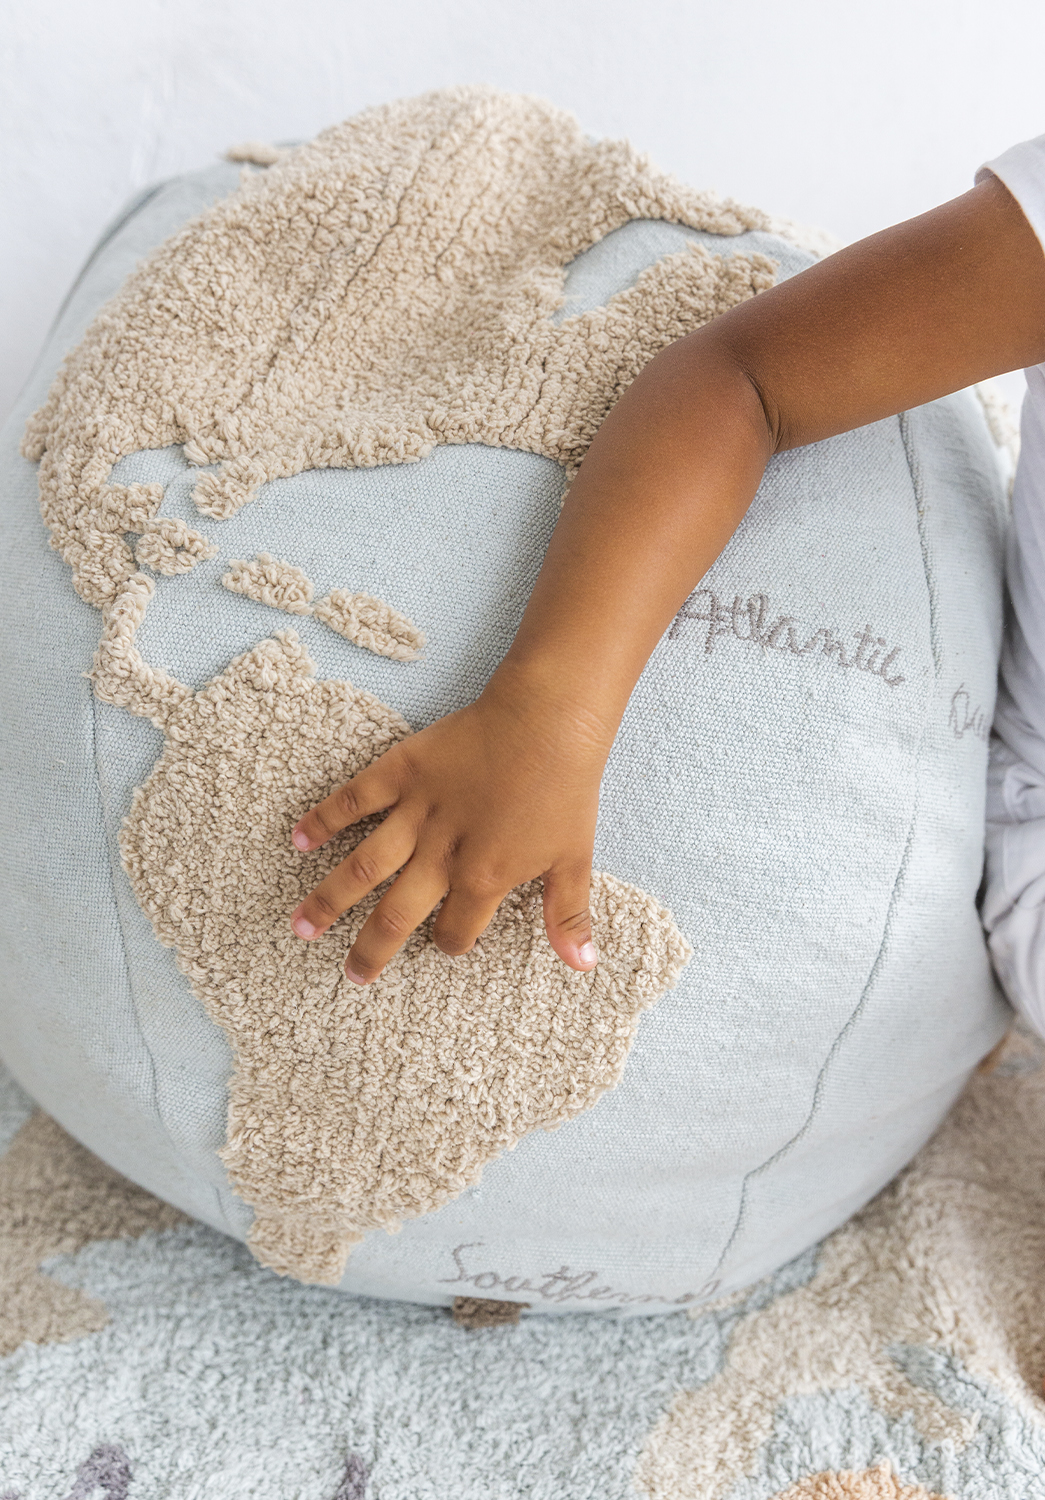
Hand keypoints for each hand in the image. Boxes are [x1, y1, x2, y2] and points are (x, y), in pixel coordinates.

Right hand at [288, 665, 612, 982]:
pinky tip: (298, 839)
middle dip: (371, 950)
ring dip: (330, 899)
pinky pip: (356, 799)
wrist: (547, 720)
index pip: (456, 930)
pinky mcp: (402, 771)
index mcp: (482, 879)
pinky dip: (324, 818)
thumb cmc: (565, 789)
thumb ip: (568, 914)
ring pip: (364, 866)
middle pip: (397, 914)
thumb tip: (582, 964)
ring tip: (301, 927)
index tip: (443, 941)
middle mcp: (441, 854)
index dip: (451, 942)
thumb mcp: (575, 858)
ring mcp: (417, 813)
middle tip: (351, 974)